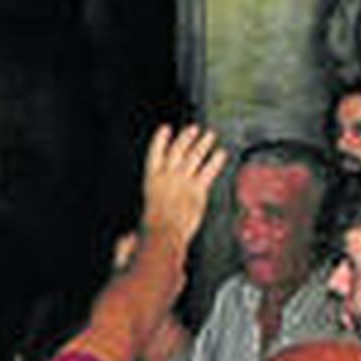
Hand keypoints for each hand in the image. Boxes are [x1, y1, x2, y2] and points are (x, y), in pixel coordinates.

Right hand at [140, 125, 226, 252]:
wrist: (164, 232)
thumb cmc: (152, 229)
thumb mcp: (144, 214)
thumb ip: (149, 208)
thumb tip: (139, 224)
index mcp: (152, 179)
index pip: (155, 153)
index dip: (160, 139)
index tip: (165, 129)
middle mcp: (168, 176)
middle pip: (178, 151)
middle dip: (186, 138)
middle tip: (194, 128)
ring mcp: (183, 181)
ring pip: (194, 157)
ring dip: (203, 144)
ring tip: (210, 136)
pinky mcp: (198, 189)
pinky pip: (209, 171)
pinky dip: (216, 161)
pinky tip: (221, 154)